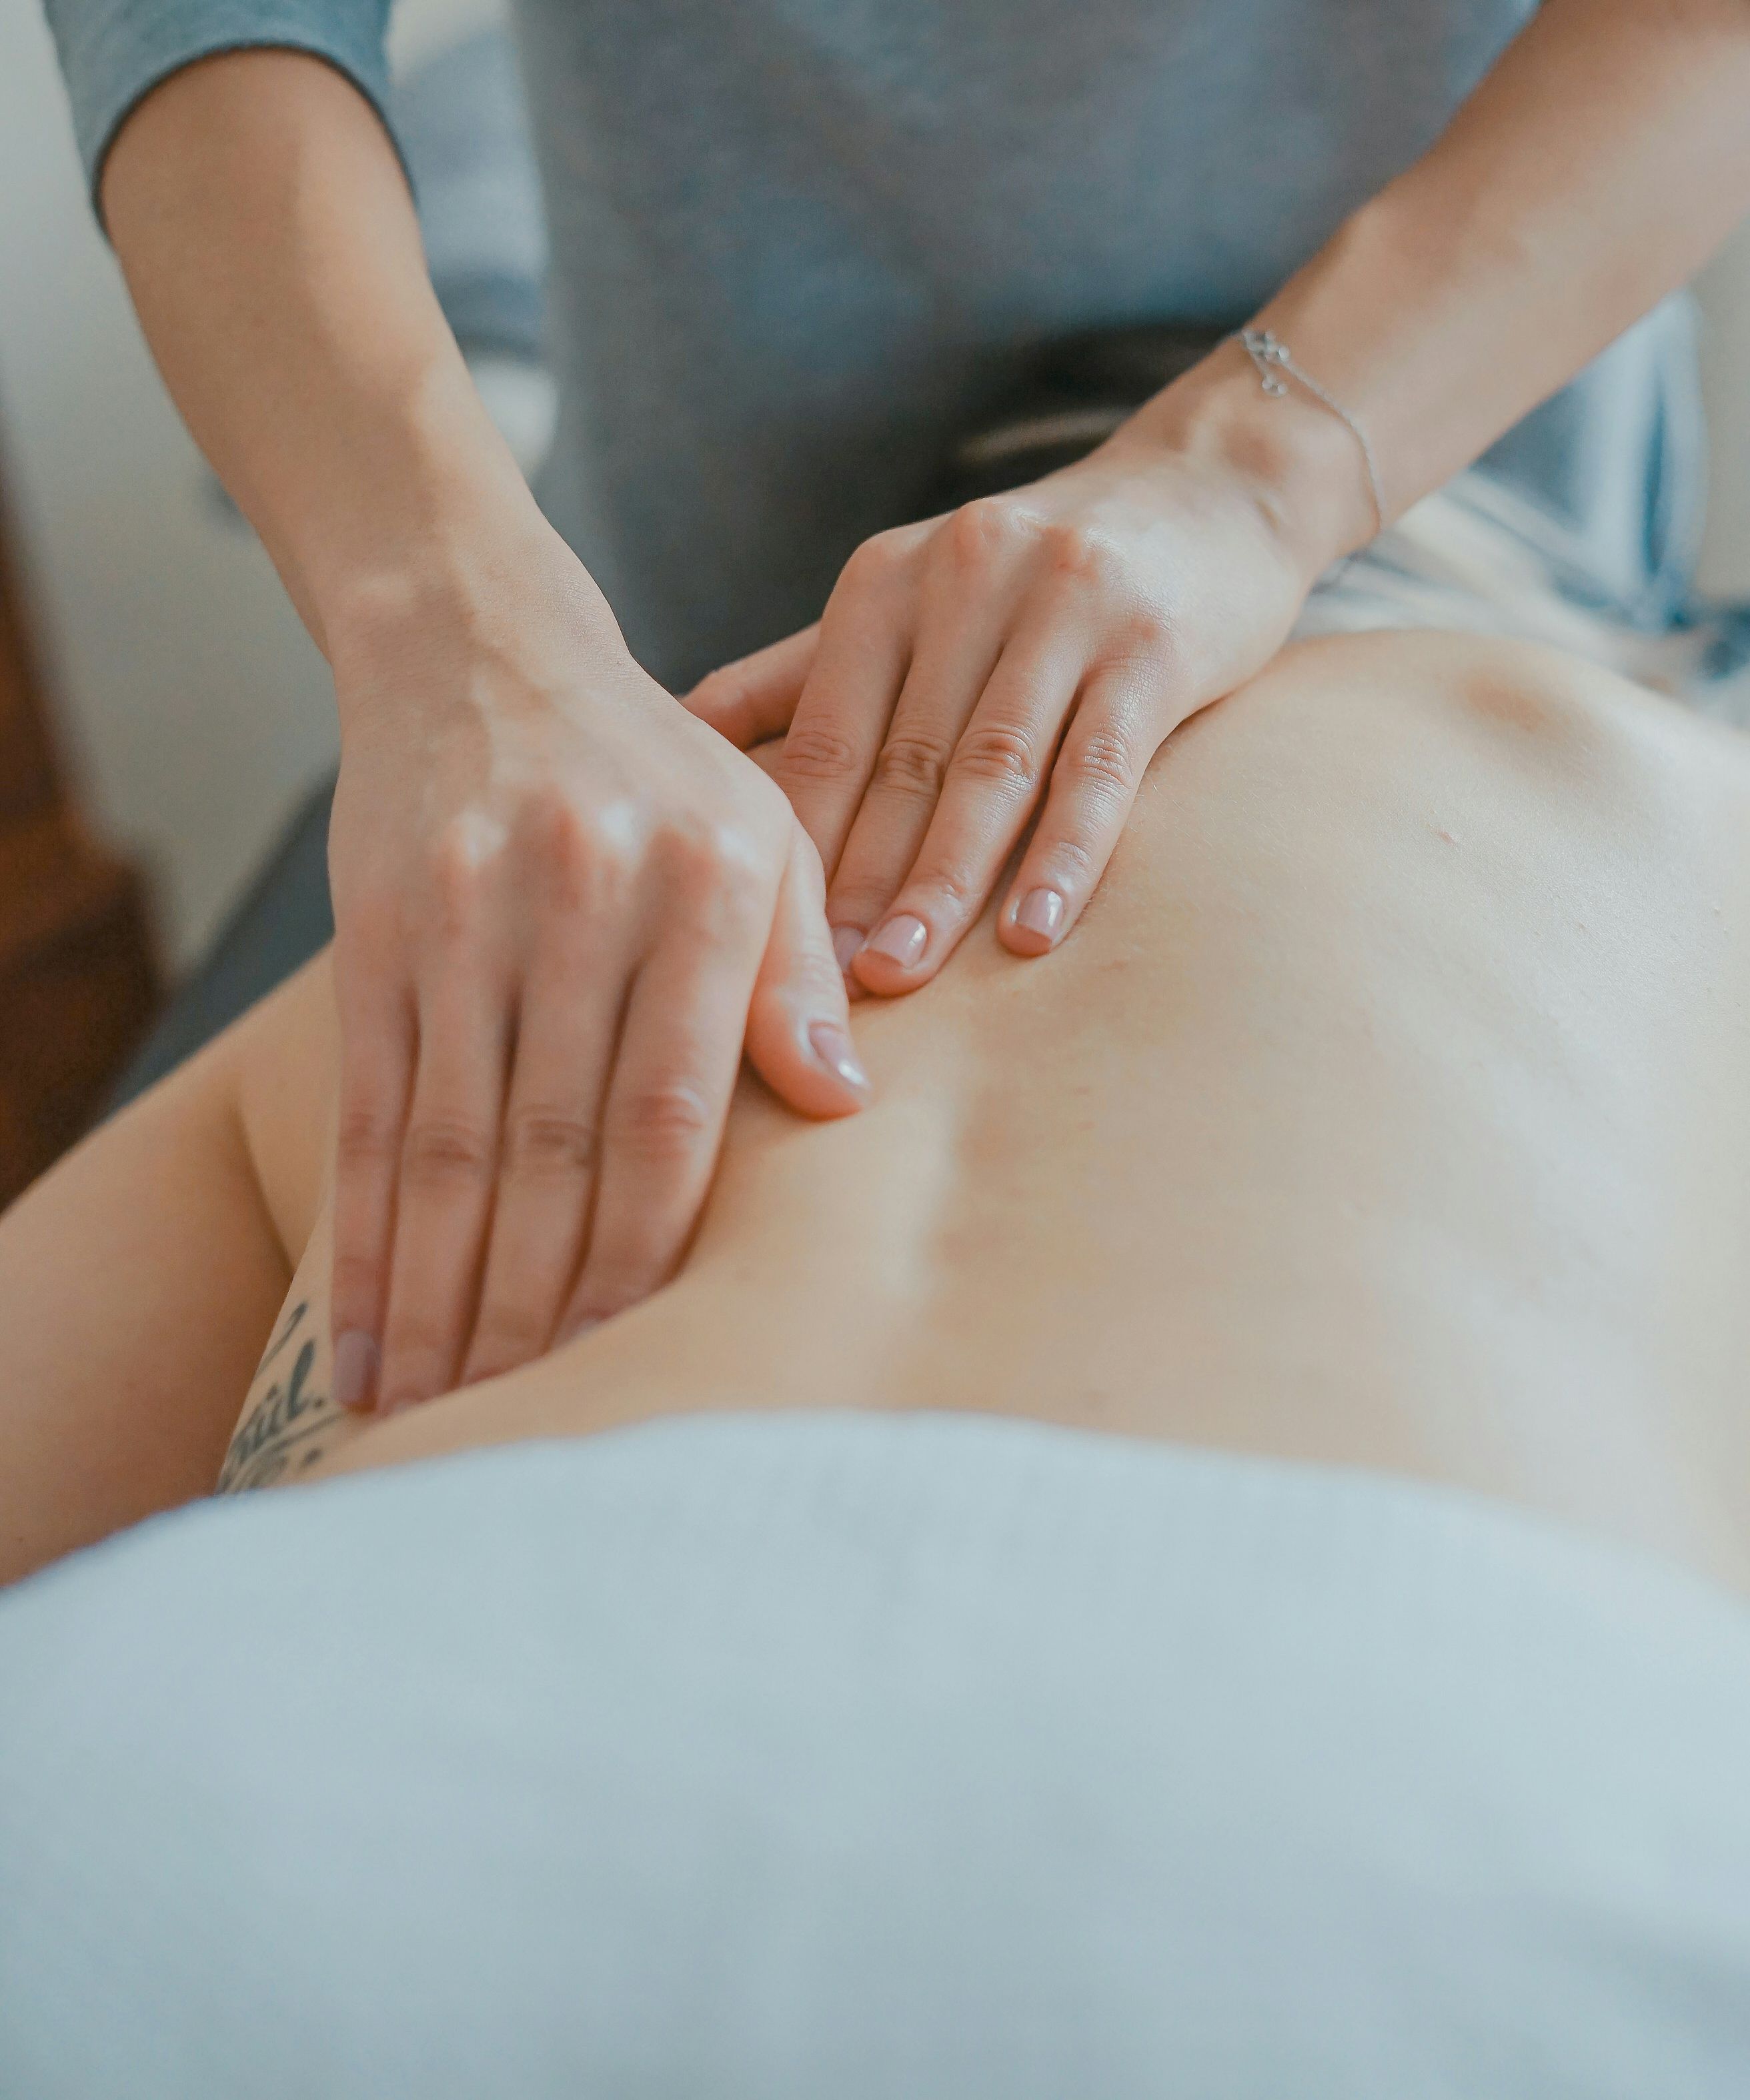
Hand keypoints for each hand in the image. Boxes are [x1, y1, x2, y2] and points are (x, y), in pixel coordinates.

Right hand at [324, 528, 867, 1414]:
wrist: (480, 648)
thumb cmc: (657, 770)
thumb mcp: (765, 835)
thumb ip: (800, 970)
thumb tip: (844, 1107)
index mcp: (706, 884)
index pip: (675, 1111)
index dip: (649, 1251)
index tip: (639, 1361)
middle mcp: (582, 900)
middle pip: (555, 1148)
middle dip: (539, 1306)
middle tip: (531, 1429)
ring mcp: (465, 918)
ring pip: (450, 1148)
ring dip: (442, 1299)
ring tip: (437, 1417)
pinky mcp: (375, 935)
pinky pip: (370, 1114)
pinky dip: (364, 1238)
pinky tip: (364, 1337)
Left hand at [683, 387, 1338, 992]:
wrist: (1210, 489)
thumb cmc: (1036, 575)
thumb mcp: (910, 599)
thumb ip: (801, 672)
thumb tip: (673, 735)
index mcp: (887, 582)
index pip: (823, 733)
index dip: (790, 844)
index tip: (754, 945)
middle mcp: (965, 579)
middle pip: (900, 762)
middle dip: (854, 882)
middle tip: (815, 988)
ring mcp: (1065, 607)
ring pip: (991, 769)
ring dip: (943, 882)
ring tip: (900, 975)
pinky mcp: (1154, 644)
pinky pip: (1100, 766)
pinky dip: (1065, 855)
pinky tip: (1032, 933)